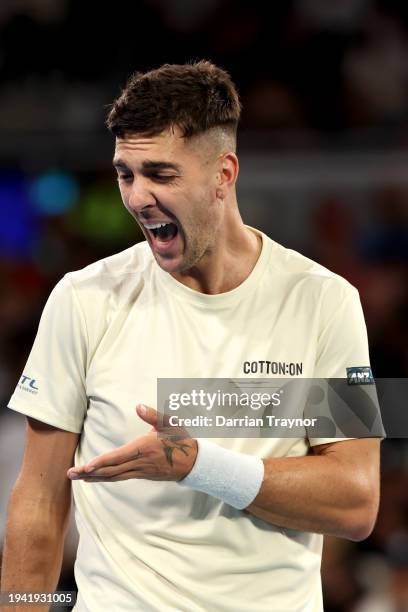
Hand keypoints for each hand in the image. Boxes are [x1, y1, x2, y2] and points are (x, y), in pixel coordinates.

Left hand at [67, 404, 197, 482]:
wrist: (193, 462)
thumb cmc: (180, 439)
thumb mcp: (169, 423)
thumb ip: (152, 414)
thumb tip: (138, 406)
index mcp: (143, 448)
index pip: (117, 457)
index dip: (100, 463)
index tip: (86, 466)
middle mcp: (139, 463)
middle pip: (110, 470)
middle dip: (89, 473)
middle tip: (70, 474)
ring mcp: (140, 471)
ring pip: (113, 476)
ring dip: (94, 478)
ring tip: (77, 478)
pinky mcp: (141, 475)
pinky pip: (120, 478)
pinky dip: (106, 478)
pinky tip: (97, 478)